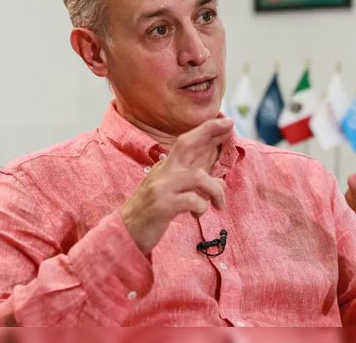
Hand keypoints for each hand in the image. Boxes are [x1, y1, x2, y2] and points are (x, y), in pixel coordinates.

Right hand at [120, 118, 233, 254]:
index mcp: (165, 168)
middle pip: (186, 144)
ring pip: (198, 177)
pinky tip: (196, 215)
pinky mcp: (162, 206)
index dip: (206, 130)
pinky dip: (202, 207)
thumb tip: (219, 182)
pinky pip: (193, 201)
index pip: (186, 142)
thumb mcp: (170, 191)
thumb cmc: (150, 212)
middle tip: (231, 126)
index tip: (227, 122)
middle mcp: (162, 173)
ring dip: (215, 190)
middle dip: (209, 131)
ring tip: (219, 204)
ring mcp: (161, 187)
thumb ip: (192, 184)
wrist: (124, 233)